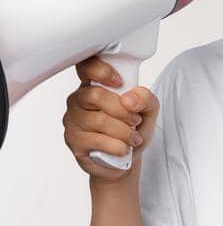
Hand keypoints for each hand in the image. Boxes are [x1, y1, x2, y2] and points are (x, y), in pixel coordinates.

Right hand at [63, 56, 158, 182]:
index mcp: (95, 85)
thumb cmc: (133, 129)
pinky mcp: (73, 140)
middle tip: (136, 120)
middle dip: (122, 110)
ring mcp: (73, 120)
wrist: (125, 158)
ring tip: (134, 138)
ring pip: (98, 120)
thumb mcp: (148, 110)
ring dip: (124, 132)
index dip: (100, 70)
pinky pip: (97, 140)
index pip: (86, 67)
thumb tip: (129, 99)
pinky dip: (117, 146)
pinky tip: (123, 148)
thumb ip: (145, 98)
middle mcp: (79, 100)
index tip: (119, 82)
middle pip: (95, 95)